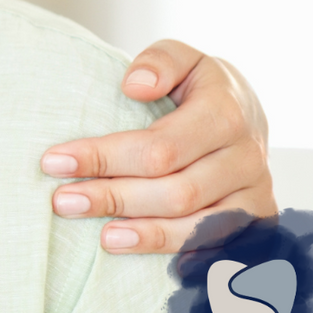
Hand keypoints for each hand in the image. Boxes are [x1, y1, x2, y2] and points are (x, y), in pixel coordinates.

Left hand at [40, 40, 273, 253]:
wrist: (248, 114)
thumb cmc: (200, 88)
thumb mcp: (184, 58)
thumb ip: (161, 62)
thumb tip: (135, 85)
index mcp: (226, 114)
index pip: (159, 147)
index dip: (105, 157)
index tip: (54, 161)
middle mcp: (247, 158)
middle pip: (177, 191)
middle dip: (114, 198)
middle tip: (63, 201)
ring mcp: (256, 193)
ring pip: (200, 226)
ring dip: (147, 235)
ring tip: (101, 237)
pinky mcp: (258, 221)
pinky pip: (222, 248)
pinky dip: (184, 253)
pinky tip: (147, 254)